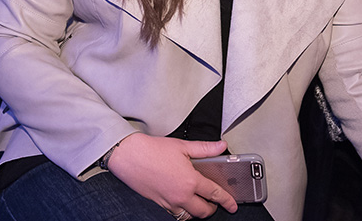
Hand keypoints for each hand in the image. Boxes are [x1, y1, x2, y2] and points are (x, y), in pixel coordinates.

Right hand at [107, 134, 237, 217]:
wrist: (129, 156)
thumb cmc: (152, 150)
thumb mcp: (183, 146)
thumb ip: (205, 149)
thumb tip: (221, 146)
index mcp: (190, 181)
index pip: (214, 194)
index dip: (227, 201)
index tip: (232, 205)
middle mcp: (181, 196)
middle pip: (204, 211)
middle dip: (213, 208)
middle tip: (216, 202)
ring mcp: (169, 202)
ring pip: (189, 216)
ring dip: (197, 212)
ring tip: (200, 202)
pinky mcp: (160, 204)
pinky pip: (176, 214)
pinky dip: (183, 211)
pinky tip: (183, 201)